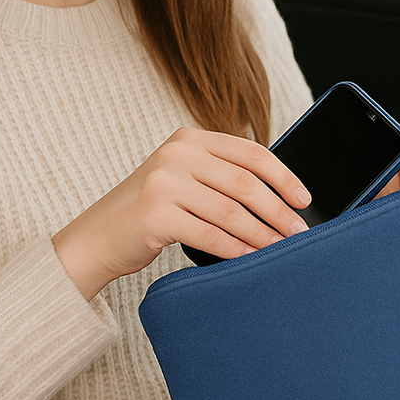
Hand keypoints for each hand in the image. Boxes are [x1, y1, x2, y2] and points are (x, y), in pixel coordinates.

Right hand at [52, 128, 310, 298]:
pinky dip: (236, 249)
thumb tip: (280, 197)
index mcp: (190, 139)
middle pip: (245, 183)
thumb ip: (220, 176)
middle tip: (299, 232)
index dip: (283, 176)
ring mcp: (164, 182)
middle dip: (278, 211)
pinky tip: (251, 260)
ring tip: (281, 250)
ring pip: (231, 211)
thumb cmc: (149, 212)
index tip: (304, 199)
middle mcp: (177, 154)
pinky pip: (210, 234)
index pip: (250, 153)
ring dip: (263, 234)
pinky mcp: (156, 215)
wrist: (96, 238)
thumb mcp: (183, 179)